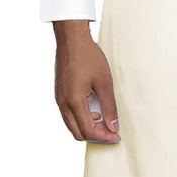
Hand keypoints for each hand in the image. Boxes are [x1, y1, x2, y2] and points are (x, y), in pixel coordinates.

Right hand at [53, 20, 120, 142]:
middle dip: (95, 136)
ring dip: (87, 127)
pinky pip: (68, 115)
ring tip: (104, 119)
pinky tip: (94, 109)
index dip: (104, 137)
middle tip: (111, 130)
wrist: (72, 39)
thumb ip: (109, 107)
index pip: (88, 131)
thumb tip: (113, 126)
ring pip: (72, 125)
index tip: (116, 136)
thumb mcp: (104, 83)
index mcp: (74, 102)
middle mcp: (63, 103)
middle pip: (77, 133)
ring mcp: (59, 99)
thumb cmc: (88, 57)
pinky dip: (81, 118)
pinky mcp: (59, 93)